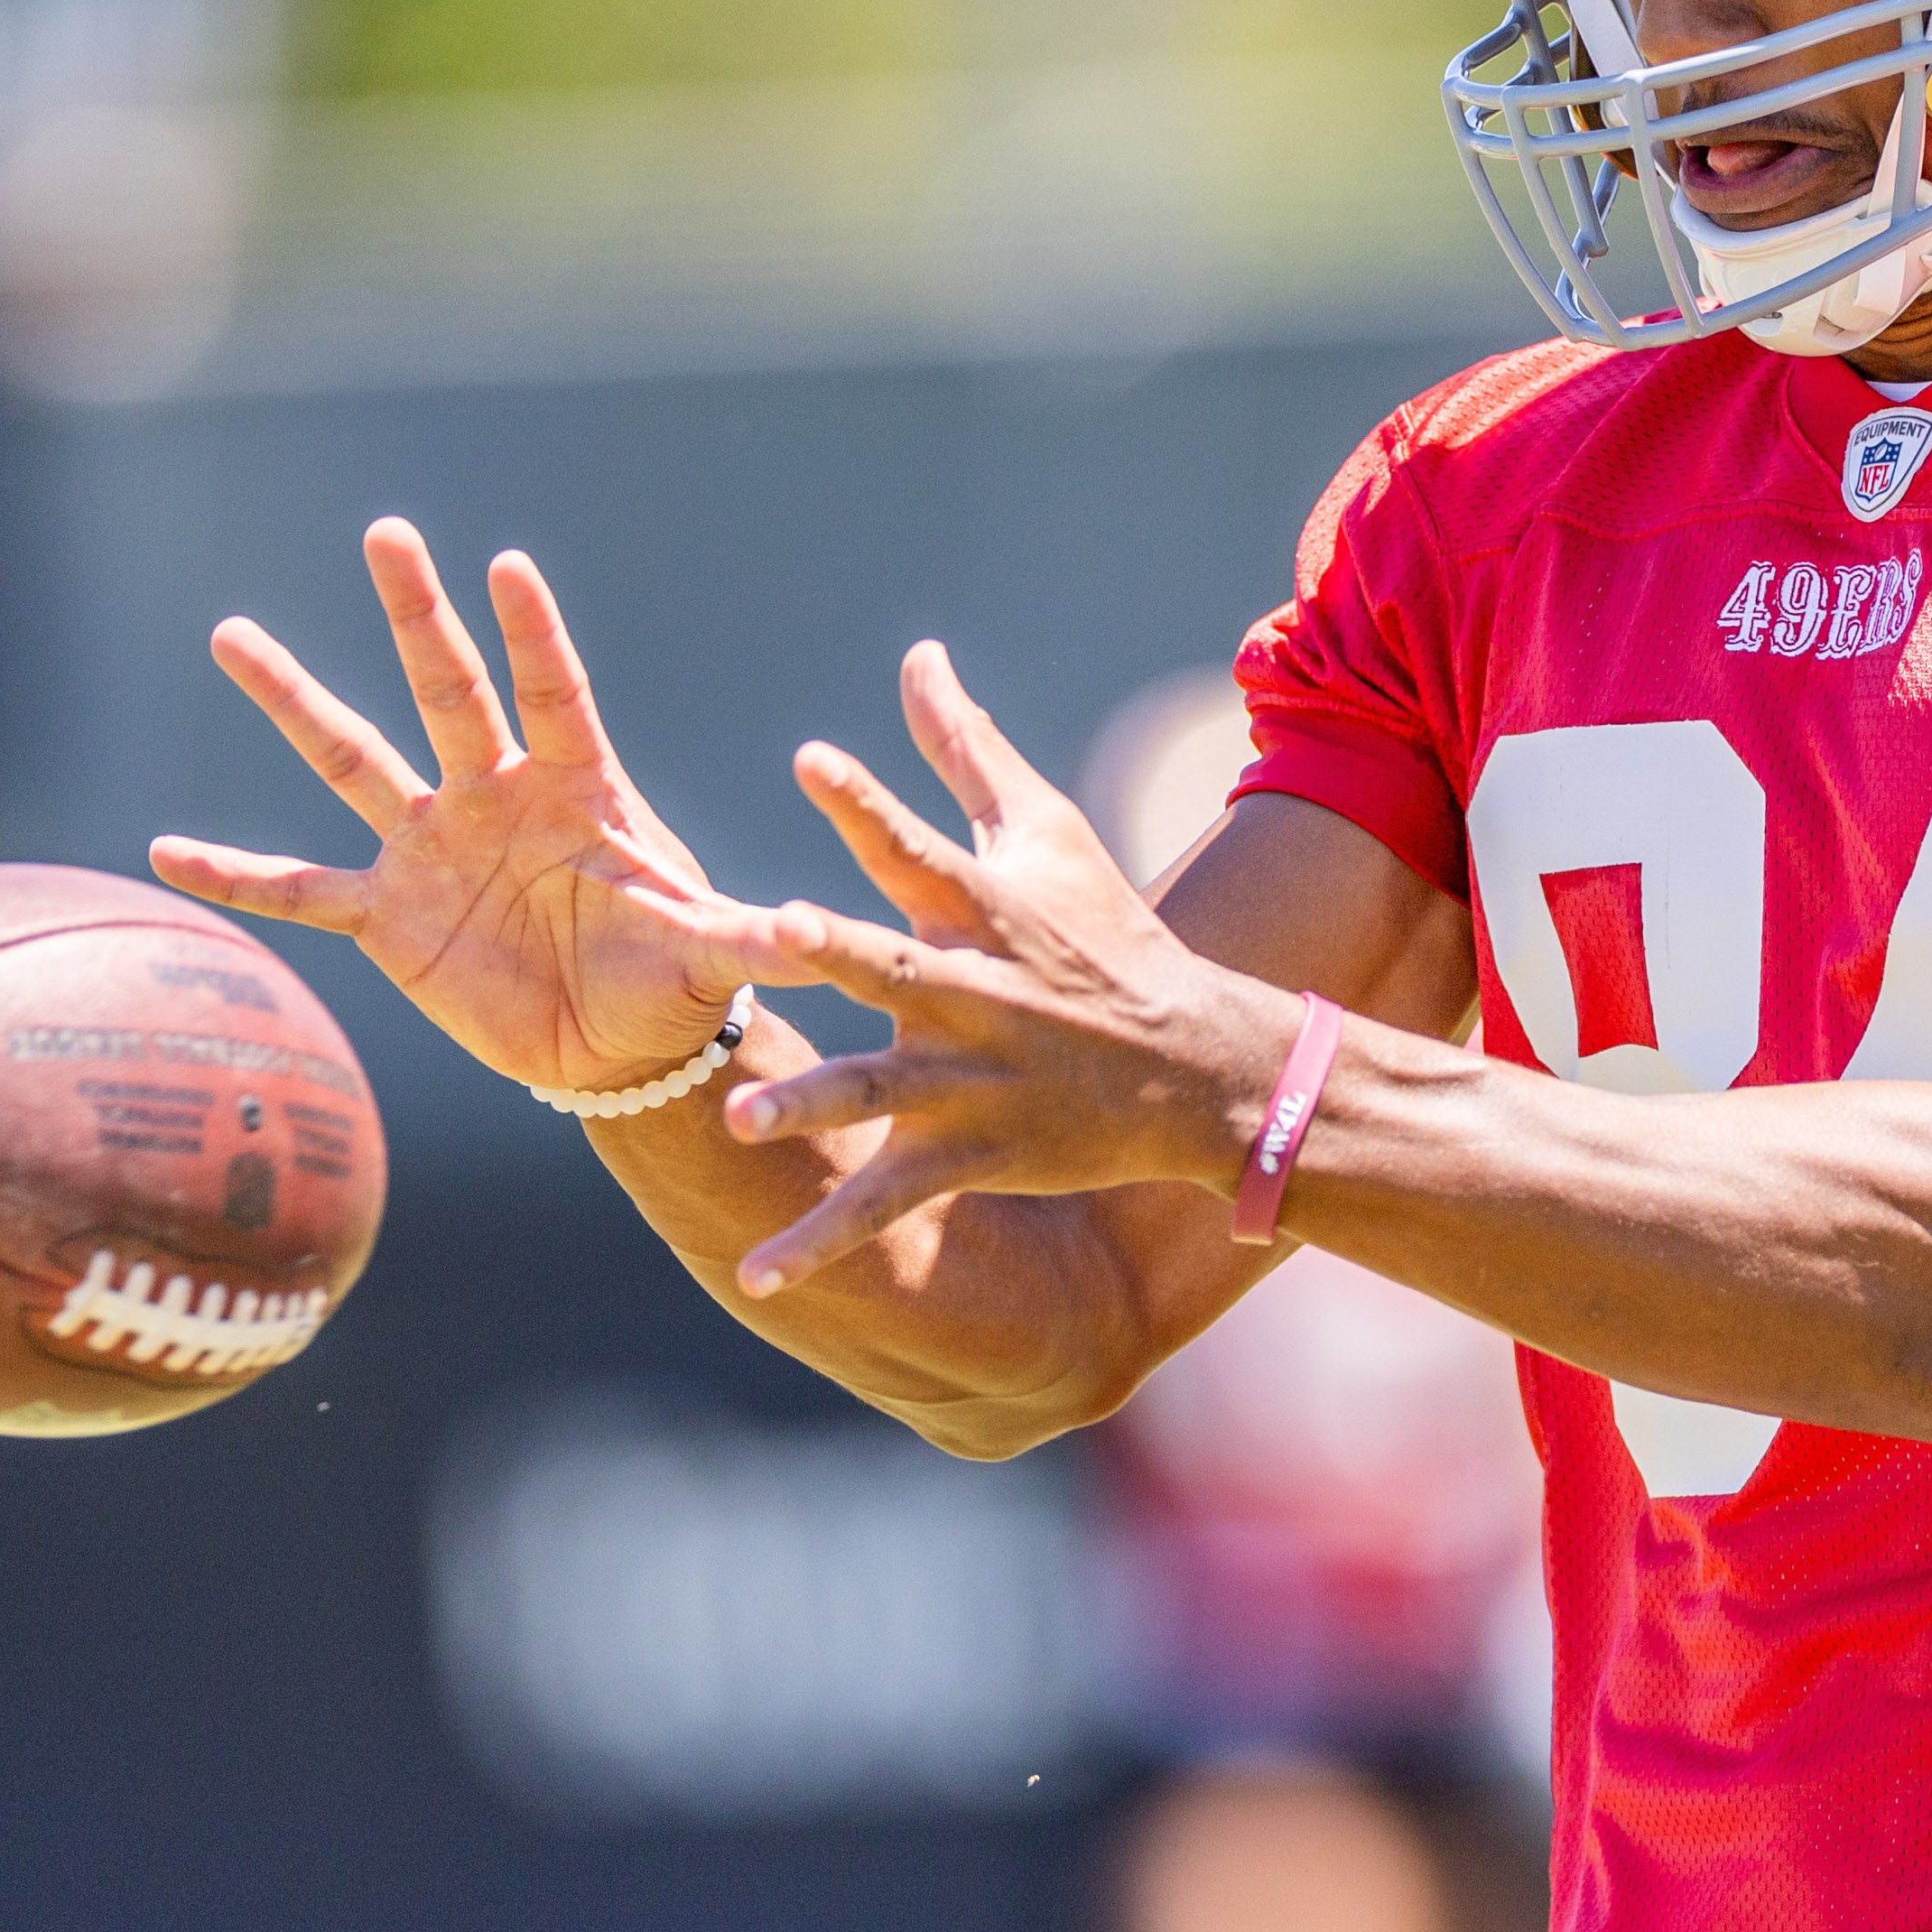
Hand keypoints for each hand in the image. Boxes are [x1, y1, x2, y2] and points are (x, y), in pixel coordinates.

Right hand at [149, 518, 770, 1093]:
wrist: (618, 1046)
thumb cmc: (673, 980)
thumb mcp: (715, 956)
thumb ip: (757, 942)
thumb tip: (820, 938)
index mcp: (580, 789)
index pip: (555, 694)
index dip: (535, 636)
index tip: (508, 568)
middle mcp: (495, 796)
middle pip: (450, 689)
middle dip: (420, 614)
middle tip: (387, 532)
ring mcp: (432, 847)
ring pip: (353, 757)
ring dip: (295, 698)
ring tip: (232, 634)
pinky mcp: (388, 916)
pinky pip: (301, 888)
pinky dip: (237, 875)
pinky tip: (165, 851)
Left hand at [705, 640, 1279, 1292]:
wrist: (1192, 1065)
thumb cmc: (1105, 933)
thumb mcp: (1044, 832)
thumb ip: (966, 747)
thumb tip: (916, 655)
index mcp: (984, 910)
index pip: (920, 847)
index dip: (868, 804)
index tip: (812, 760)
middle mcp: (972, 992)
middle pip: (893, 964)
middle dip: (834, 950)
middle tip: (772, 928)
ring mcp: (971, 1079)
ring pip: (879, 1092)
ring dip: (811, 1105)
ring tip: (739, 1122)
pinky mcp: (971, 1152)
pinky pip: (883, 1203)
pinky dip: (820, 1243)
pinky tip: (756, 1276)